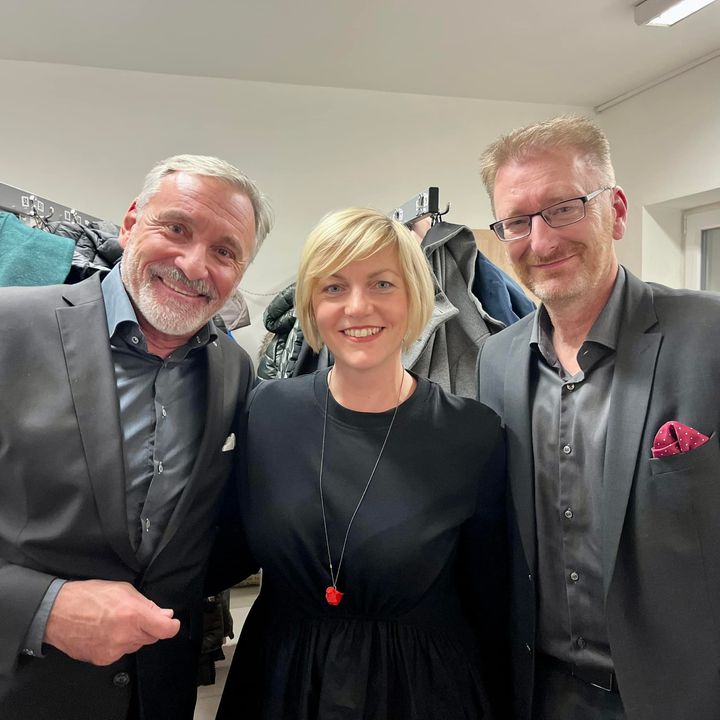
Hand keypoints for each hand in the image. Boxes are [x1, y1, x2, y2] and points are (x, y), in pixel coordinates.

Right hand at [44, 579, 180, 664]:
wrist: (57, 613)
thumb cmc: (89, 596)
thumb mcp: (123, 589)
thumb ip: (147, 604)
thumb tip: (165, 615)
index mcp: (133, 615)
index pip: (165, 630)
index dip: (172, 626)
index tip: (171, 622)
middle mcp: (126, 636)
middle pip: (151, 637)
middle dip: (148, 627)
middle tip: (133, 615)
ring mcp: (114, 650)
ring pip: (136, 645)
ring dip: (133, 635)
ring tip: (115, 622)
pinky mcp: (103, 660)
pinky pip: (120, 652)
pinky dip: (118, 644)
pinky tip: (106, 632)